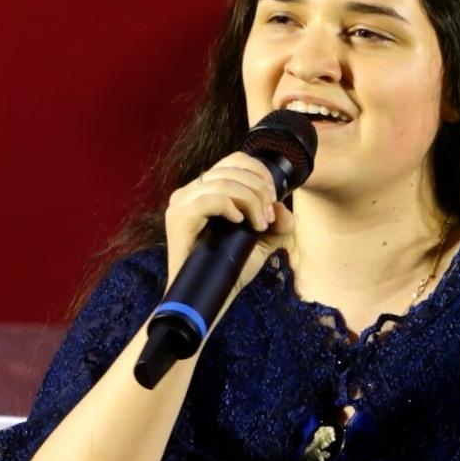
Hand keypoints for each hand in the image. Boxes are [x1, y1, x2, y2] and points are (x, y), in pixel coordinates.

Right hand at [165, 152, 293, 291]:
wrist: (206, 299)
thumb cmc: (228, 271)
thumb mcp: (261, 244)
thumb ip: (277, 225)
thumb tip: (281, 207)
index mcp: (205, 190)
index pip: (235, 161)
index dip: (260, 174)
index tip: (272, 201)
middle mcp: (190, 191)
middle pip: (232, 169)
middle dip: (259, 191)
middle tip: (267, 218)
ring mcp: (181, 203)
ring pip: (224, 182)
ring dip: (250, 201)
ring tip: (259, 225)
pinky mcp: (178, 218)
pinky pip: (209, 198)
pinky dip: (230, 207)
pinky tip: (240, 223)